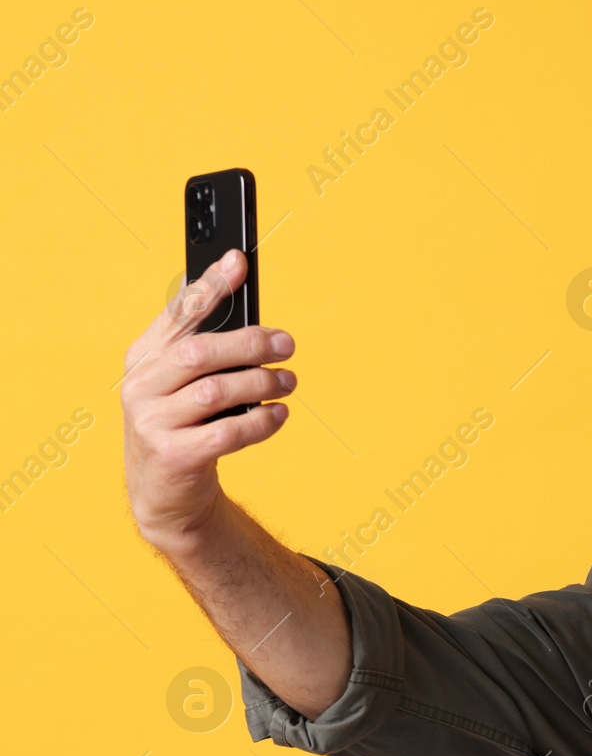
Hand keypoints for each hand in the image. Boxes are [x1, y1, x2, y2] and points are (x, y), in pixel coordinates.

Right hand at [122, 249, 295, 550]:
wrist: (165, 494)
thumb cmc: (184, 426)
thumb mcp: (182, 384)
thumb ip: (203, 347)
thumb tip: (240, 298)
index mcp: (142, 359)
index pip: (177, 314)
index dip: (209, 286)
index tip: (238, 262)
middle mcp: (140, 387)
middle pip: (201, 352)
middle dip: (250, 344)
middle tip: (287, 345)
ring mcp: (152, 422)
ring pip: (217, 391)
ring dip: (262, 384)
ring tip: (288, 383)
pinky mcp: (174, 455)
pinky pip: (227, 432)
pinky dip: (260, 422)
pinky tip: (278, 416)